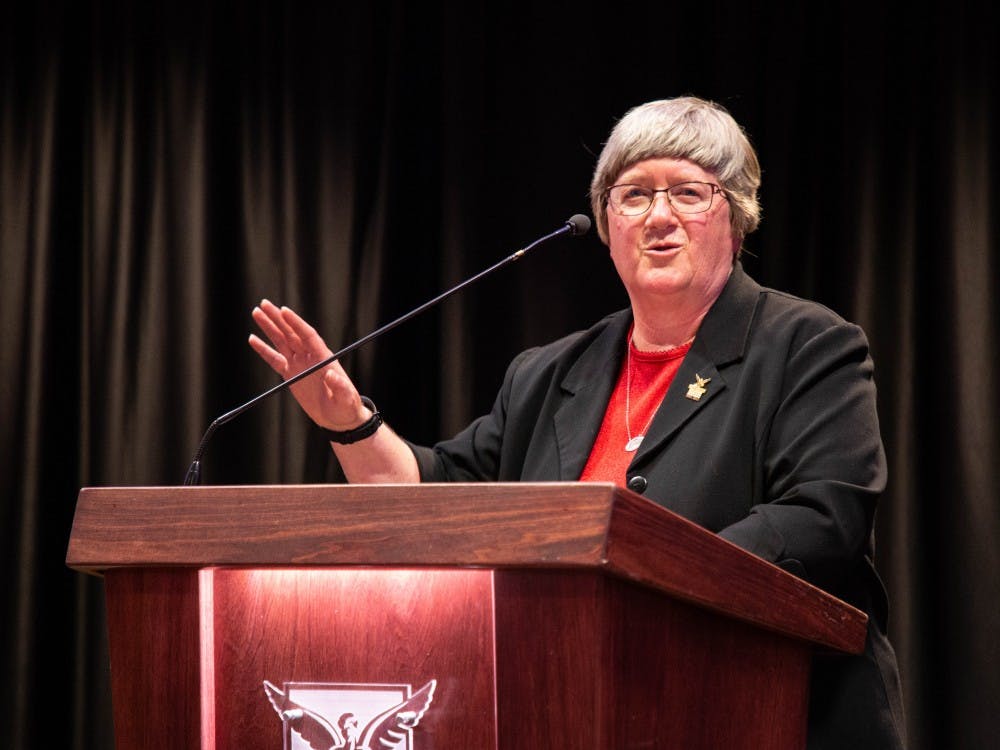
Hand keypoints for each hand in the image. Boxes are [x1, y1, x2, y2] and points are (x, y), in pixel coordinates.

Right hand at [248, 300, 371, 429]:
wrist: (339, 418)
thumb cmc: (346, 407)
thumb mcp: (346, 398)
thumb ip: (340, 387)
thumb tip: (332, 375)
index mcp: (323, 358)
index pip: (308, 335)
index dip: (296, 323)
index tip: (284, 310)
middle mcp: (310, 357)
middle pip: (292, 333)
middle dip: (278, 318)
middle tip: (264, 304)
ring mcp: (299, 364)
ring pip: (282, 341)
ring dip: (269, 327)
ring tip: (256, 313)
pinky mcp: (291, 375)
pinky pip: (274, 359)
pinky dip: (264, 350)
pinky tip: (253, 339)